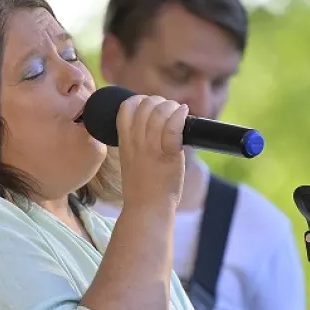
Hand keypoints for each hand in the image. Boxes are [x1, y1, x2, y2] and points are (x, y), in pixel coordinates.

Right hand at [113, 93, 187, 211]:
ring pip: (159, 113)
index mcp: (125, 141)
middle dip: (160, 103)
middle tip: (170, 112)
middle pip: (145, 105)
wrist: (147, 209)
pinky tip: (184, 114)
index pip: (126, 107)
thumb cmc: (142, 187)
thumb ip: (137, 141)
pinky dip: (180, 116)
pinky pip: (173, 129)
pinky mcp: (168, 156)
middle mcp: (136, 142)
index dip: (140, 100)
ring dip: (172, 108)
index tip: (151, 107)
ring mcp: (151, 149)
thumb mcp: (130, 160)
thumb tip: (153, 124)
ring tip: (180, 114)